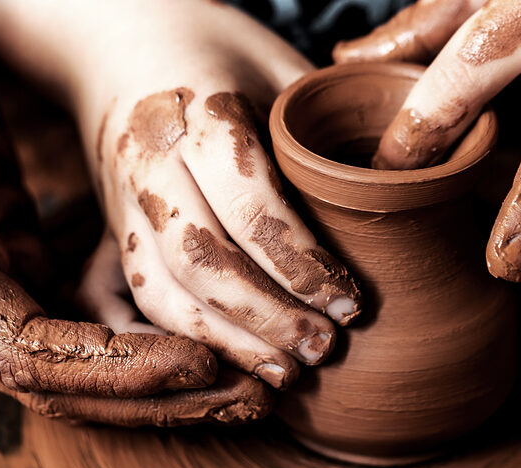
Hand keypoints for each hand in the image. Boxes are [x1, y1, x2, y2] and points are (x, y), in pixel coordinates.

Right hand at [0, 0, 270, 425]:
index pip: (27, 359)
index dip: (116, 370)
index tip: (201, 363)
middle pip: (58, 383)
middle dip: (154, 394)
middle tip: (249, 397)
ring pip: (72, 362)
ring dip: (156, 376)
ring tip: (242, 382)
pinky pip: (72, 321)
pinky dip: (135, 336)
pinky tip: (199, 335)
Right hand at [0, 0, 362, 390]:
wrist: (112, 39)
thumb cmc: (213, 48)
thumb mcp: (276, 61)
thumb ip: (325, 122)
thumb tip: (408, 182)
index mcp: (199, 112)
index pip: (251, 203)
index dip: (302, 263)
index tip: (352, 302)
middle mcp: (151, 162)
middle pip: (202, 259)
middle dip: (266, 315)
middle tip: (324, 350)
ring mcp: (123, 201)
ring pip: (162, 289)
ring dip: (225, 341)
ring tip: (285, 376)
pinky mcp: (114, 229)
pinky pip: (140, 298)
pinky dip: (187, 341)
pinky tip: (234, 364)